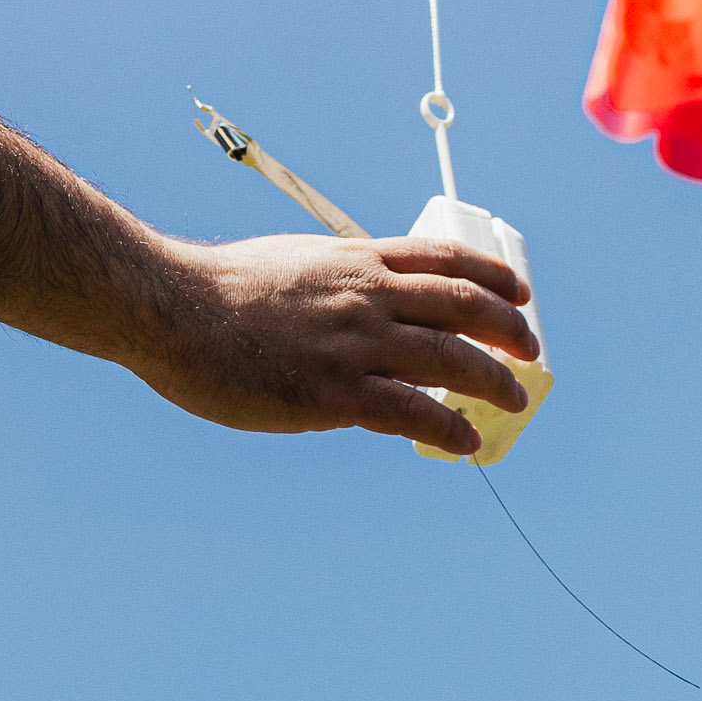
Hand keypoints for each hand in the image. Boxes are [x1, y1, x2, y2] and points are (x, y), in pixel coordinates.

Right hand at [140, 230, 540, 448]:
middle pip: (464, 306)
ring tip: (514, 397)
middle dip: (509, 328)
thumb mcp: (290, 263)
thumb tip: (352, 301)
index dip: (493, 275)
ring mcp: (355, 344)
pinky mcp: (334, 393)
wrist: (171, 308)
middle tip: (530, 350)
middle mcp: (367, 296)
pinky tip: (466, 440)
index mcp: (355, 261)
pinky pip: (412, 412)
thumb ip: (332, 281)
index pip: (445, 259)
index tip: (519, 292)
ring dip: (494, 380)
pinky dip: (449, 426)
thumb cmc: (215, 290)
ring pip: (452, 359)